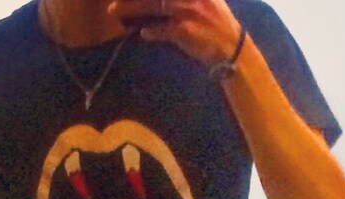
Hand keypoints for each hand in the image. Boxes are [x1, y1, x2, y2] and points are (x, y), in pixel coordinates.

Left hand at [108, 0, 241, 67]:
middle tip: (114, 1)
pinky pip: (159, 30)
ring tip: (114, 11)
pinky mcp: (182, 30)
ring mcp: (185, 10)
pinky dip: (149, 32)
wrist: (231, 47)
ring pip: (151, 5)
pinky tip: (141, 33)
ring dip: (130, 8)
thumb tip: (161, 2)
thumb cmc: (218, 23)